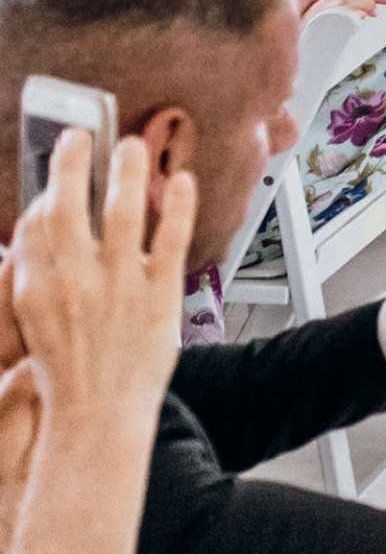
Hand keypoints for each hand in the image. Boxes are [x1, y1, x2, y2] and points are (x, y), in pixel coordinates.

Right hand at [0, 131, 192, 444]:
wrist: (96, 418)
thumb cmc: (68, 372)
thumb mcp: (35, 323)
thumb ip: (36, 279)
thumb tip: (37, 236)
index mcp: (36, 289)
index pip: (35, 224)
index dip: (46, 192)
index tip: (57, 171)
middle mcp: (73, 281)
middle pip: (69, 206)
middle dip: (73, 164)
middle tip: (81, 135)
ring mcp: (117, 286)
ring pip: (123, 211)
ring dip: (128, 171)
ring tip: (134, 145)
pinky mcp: (158, 295)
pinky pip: (172, 238)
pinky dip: (178, 204)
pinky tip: (183, 180)